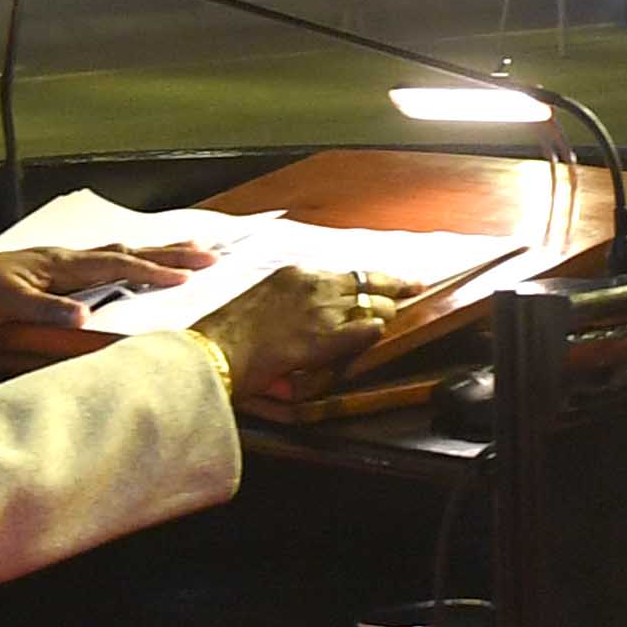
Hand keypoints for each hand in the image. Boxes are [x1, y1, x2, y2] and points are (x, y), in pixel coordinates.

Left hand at [0, 242, 219, 330]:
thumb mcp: (7, 306)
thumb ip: (47, 311)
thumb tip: (86, 318)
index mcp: (61, 265)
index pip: (120, 267)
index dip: (156, 272)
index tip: (192, 277)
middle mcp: (65, 258)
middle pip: (128, 251)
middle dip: (170, 253)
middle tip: (211, 253)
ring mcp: (57, 262)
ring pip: (116, 252)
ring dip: (152, 252)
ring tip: (184, 250)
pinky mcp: (48, 270)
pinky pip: (100, 260)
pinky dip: (126, 259)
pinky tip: (129, 263)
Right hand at [195, 264, 412, 403]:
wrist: (213, 352)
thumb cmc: (228, 335)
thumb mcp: (263, 302)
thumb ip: (292, 303)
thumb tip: (310, 316)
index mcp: (295, 275)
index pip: (349, 273)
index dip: (378, 278)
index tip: (400, 280)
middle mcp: (312, 286)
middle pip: (368, 283)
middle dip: (392, 292)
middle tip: (413, 292)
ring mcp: (320, 311)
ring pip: (372, 306)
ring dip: (386, 315)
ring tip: (394, 320)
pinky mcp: (323, 338)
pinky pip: (365, 331)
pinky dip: (375, 332)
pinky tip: (380, 335)